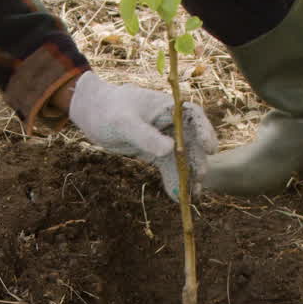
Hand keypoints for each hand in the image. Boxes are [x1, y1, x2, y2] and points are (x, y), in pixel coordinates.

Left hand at [68, 71, 216, 200]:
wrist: (92, 114)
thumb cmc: (107, 109)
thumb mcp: (123, 122)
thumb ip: (145, 135)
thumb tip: (169, 149)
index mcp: (167, 107)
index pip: (193, 117)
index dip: (205, 131)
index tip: (210, 149)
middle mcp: (170, 122)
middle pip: (191, 141)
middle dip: (197, 160)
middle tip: (200, 178)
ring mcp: (164, 138)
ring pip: (182, 158)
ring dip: (188, 175)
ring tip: (193, 194)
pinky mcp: (155, 151)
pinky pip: (168, 167)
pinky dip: (172, 180)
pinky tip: (176, 196)